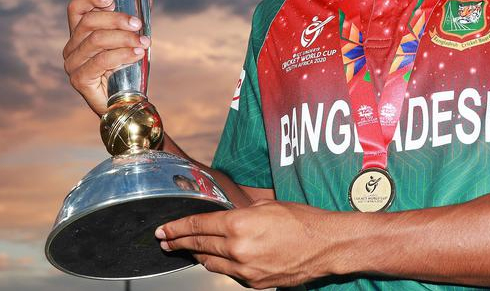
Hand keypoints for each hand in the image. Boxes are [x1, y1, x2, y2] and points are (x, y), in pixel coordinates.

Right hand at [63, 0, 150, 113]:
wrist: (124, 104)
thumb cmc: (126, 69)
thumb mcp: (129, 40)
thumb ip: (133, 20)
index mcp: (79, 33)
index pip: (76, 9)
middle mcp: (72, 47)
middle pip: (89, 22)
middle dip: (117, 19)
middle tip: (138, 24)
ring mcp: (73, 64)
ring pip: (96, 40)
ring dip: (124, 38)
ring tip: (143, 42)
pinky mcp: (79, 80)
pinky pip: (101, 61)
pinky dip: (122, 55)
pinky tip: (137, 54)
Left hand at [156, 200, 342, 287]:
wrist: (326, 245)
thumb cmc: (302, 221)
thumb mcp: (266, 206)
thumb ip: (239, 213)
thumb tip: (224, 218)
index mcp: (238, 224)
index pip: (197, 225)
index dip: (176, 228)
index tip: (163, 230)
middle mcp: (238, 248)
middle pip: (198, 245)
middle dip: (179, 243)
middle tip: (166, 241)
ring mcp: (245, 269)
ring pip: (210, 263)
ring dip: (198, 255)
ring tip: (191, 249)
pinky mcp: (254, 282)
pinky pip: (230, 273)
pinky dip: (222, 265)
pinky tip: (221, 258)